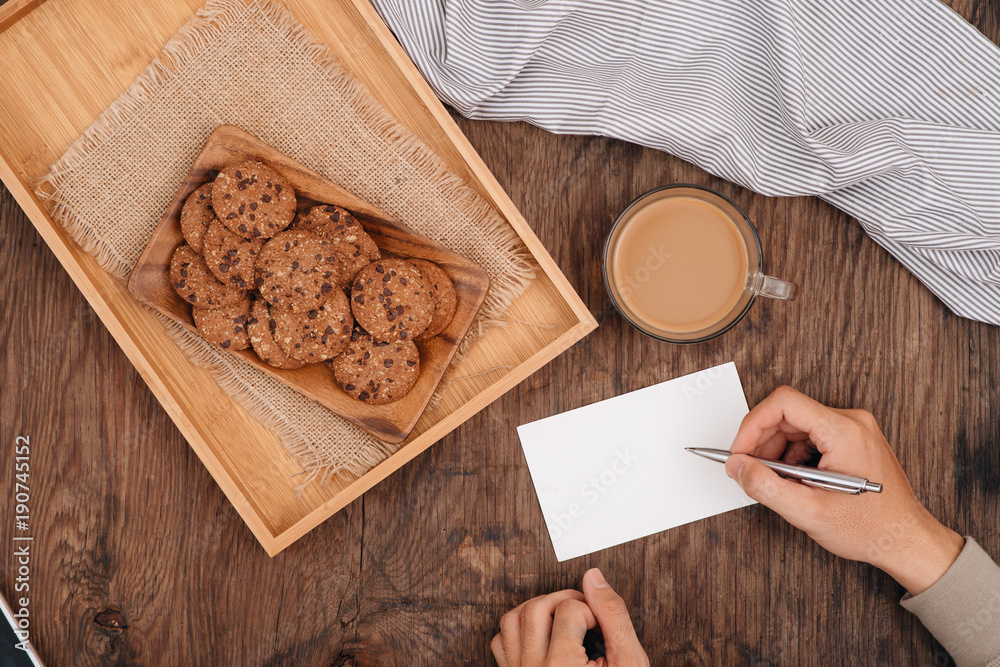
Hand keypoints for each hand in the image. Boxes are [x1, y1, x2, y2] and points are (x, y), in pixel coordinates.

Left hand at [491, 569, 648, 665]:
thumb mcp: (628, 661)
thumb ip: (614, 616)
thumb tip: (594, 578)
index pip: (570, 609)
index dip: (592, 609)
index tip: (602, 625)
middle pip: (537, 608)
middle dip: (563, 600)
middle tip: (584, 612)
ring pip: (513, 620)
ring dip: (537, 609)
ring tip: (562, 618)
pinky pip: (501, 643)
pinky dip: (517, 631)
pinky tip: (542, 636)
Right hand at [726, 386, 963, 595]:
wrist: (906, 541)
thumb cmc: (871, 528)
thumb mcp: (809, 512)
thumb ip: (766, 487)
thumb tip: (738, 466)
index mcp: (844, 431)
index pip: (784, 403)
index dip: (752, 424)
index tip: (740, 451)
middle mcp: (851, 422)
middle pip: (788, 413)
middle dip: (762, 442)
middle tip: (750, 471)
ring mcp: (854, 429)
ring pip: (797, 425)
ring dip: (776, 451)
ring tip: (777, 481)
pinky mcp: (853, 439)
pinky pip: (811, 435)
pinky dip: (793, 455)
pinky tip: (795, 480)